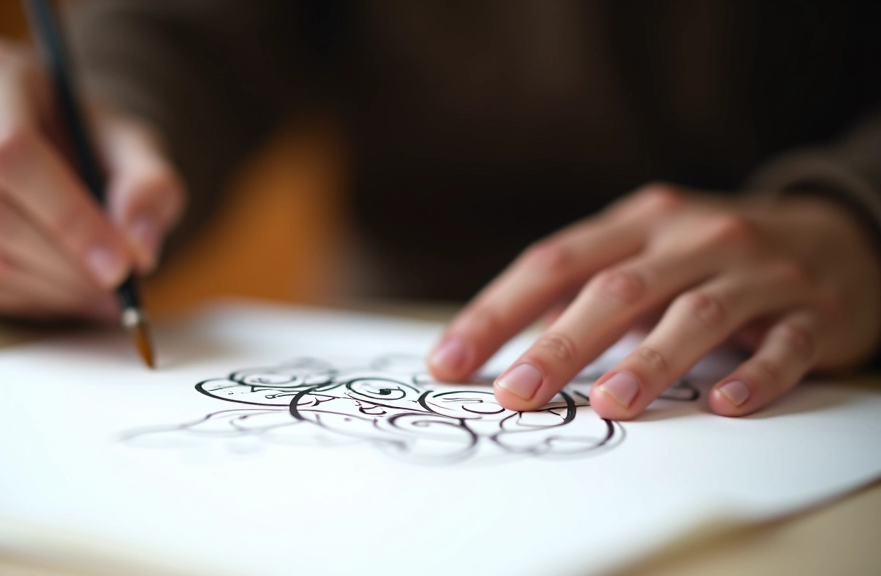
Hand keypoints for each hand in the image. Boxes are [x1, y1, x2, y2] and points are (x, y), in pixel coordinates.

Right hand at [0, 39, 184, 318]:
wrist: (49, 149)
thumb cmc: (90, 143)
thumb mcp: (135, 149)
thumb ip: (150, 187)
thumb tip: (138, 246)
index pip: (13, 154)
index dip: (70, 218)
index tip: (121, 264)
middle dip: (65, 263)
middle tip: (118, 289)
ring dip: (52, 289)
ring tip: (104, 294)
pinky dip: (28, 301)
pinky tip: (69, 296)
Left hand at [429, 183, 880, 418]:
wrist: (838, 234)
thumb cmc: (713, 253)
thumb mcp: (647, 249)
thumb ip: (584, 286)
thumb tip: (502, 338)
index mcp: (641, 221)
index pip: (554, 262)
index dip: (497, 312)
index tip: (450, 361)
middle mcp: (695, 238)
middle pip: (618, 288)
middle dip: (561, 342)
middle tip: (516, 393)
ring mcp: (758, 272)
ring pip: (698, 314)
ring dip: (651, 360)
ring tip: (610, 405)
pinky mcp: (813, 311)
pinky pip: (786, 346)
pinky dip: (757, 374)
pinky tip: (726, 405)